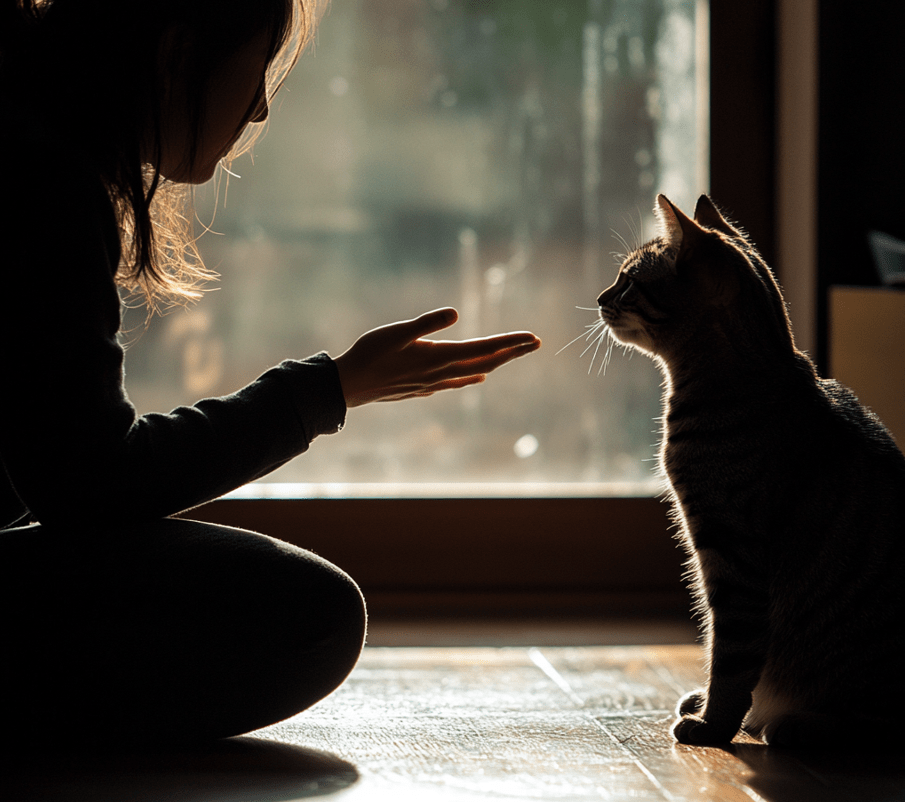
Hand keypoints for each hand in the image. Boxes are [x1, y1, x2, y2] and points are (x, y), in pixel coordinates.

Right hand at [333, 308, 540, 407]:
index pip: (485, 348)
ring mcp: (434, 382)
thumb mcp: (397, 332)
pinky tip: (477, 376)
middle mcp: (442, 372)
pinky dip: (473, 375)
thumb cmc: (370, 354)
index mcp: (440, 356)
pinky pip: (458, 381)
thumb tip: (455, 313)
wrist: (351, 385)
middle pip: (486, 361)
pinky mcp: (424, 387)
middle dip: (512, 352)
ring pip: (474, 371)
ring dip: (497, 362)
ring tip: (513, 355)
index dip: (511, 343)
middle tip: (536, 343)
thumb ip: (427, 323)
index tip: (533, 338)